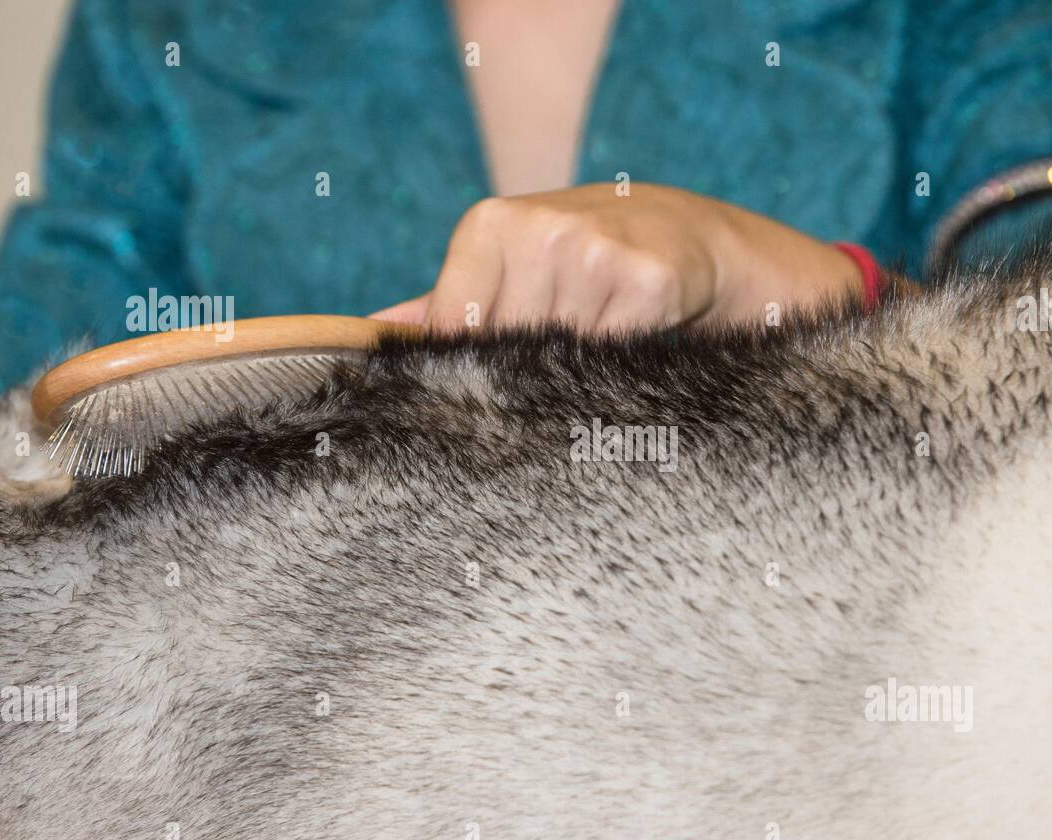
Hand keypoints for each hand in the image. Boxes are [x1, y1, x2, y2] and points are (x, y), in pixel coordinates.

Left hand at [371, 182, 865, 333]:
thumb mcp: (509, 267)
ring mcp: (594, 250)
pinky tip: (630, 350)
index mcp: (489, 226)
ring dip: (572, 378)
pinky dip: (617, 372)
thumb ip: (442, 305)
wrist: (687, 236)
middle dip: (523, 379)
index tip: (481, 402)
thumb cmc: (581, 262)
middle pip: (503, 351)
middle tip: (550, 381)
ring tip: (590, 361)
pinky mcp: (647, 280)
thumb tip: (365, 337)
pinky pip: (611, 360)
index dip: (466, 374)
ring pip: (556, 362)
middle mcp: (538, 229)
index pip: (453, 327)